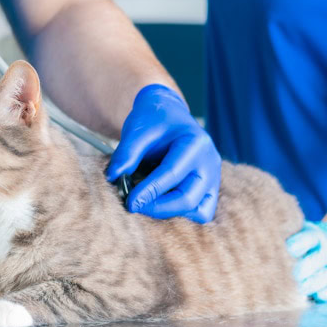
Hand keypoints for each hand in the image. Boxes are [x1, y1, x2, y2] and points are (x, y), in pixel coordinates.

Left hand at [106, 84, 220, 222]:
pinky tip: (162, 203)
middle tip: (133, 205)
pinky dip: (182, 213)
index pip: (172, 174)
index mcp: (195, 143)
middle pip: (188, 198)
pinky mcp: (210, 188)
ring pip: (199, 211)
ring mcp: (213, 176)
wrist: (168, 112)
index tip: (130, 203)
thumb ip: (126, 154)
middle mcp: (209, 161)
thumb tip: (113, 178)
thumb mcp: (137, 130)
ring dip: (171, 212)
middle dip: (158, 207)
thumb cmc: (153, 120)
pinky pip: (202, 211)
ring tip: (148, 202)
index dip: (149, 191)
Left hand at [287, 221, 326, 302]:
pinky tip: (317, 297)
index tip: (288, 249)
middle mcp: (326, 252)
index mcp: (314, 237)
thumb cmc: (303, 242)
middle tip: (293, 275)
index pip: (309, 238)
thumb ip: (283, 237)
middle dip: (305, 268)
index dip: (299, 243)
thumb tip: (264, 240)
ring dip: (313, 283)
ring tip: (299, 290)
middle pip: (318, 258)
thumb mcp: (297, 233)